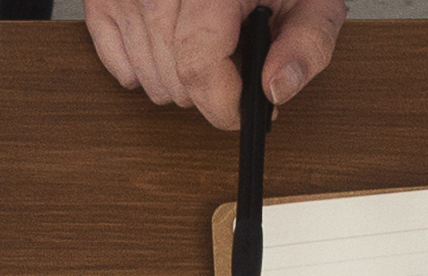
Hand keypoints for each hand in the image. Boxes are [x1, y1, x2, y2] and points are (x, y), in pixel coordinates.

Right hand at [83, 0, 339, 131]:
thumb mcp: (314, 1)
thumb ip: (306, 44)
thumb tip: (275, 90)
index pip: (199, 60)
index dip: (221, 102)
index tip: (241, 114)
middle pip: (172, 75)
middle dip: (207, 94)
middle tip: (235, 75)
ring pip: (144, 75)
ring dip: (177, 86)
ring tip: (207, 59)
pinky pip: (113, 60)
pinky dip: (141, 71)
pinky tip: (169, 52)